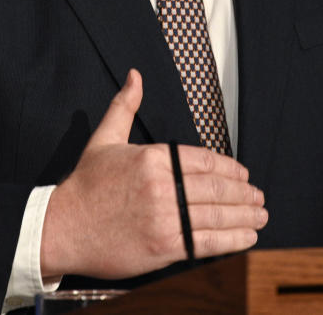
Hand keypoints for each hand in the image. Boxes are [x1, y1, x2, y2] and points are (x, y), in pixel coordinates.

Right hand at [39, 69, 267, 279]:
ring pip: (217, 216)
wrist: (61, 227)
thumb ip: (124, 107)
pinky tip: (247, 237)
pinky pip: (207, 243)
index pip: (205, 161)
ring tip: (260, 215)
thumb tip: (135, 76)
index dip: (230, 169)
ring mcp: (164, 218)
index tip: (243, 174)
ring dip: (246, 215)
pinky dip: (232, 241)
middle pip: (217, 189)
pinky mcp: (163, 247)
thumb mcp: (103, 140)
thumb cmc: (85, 186)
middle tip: (259, 195)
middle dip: (244, 193)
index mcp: (153, 158)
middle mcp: (162, 187)